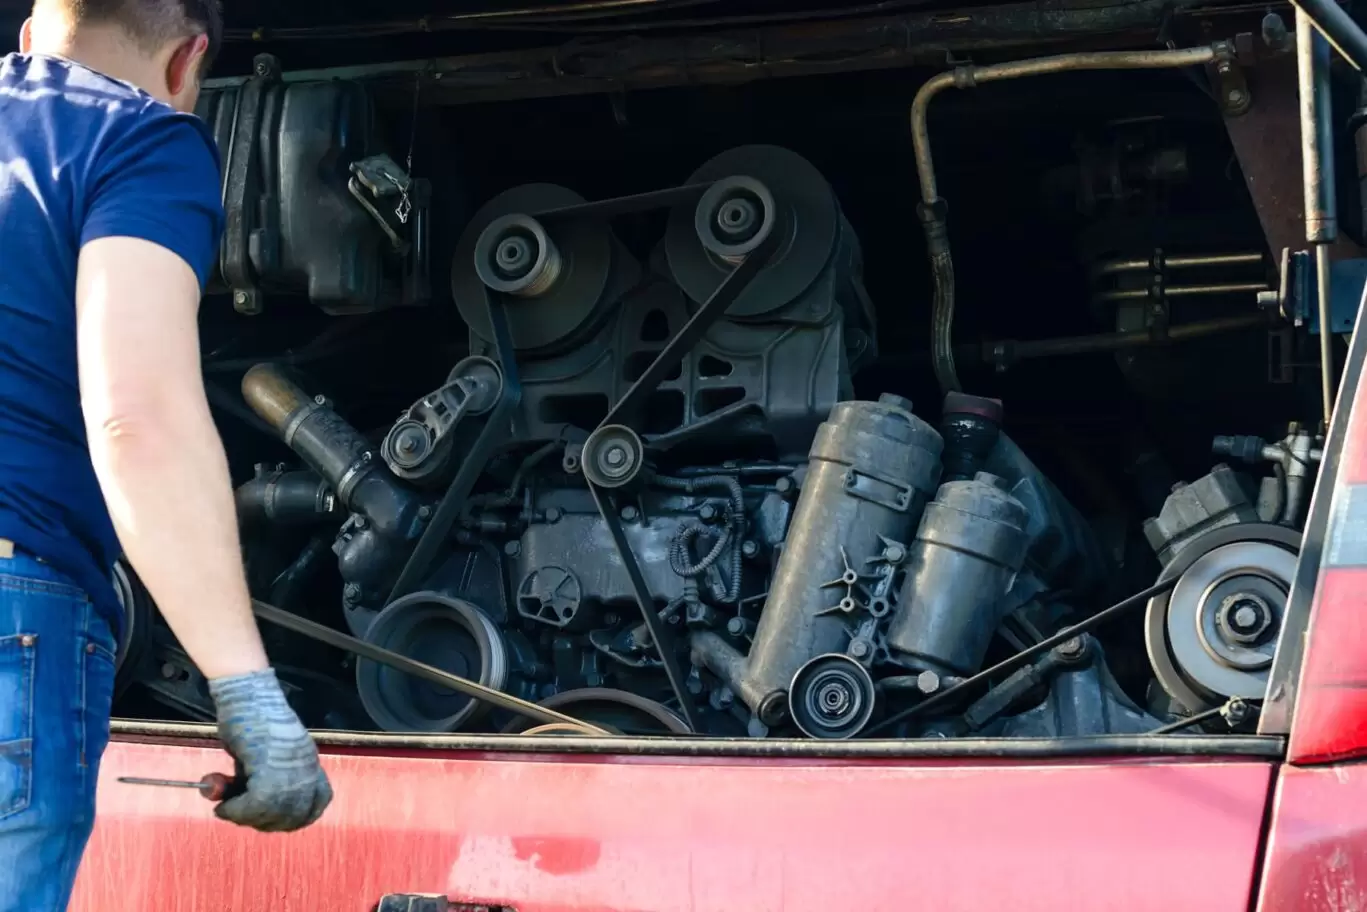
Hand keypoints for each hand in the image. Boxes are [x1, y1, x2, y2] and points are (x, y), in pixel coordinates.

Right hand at [208, 668, 332, 831]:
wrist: (247, 694)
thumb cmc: (251, 719)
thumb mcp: (263, 754)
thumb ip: (261, 777)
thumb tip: (245, 801)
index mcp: (309, 762)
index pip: (318, 801)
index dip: (296, 817)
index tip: (271, 819)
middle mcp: (305, 767)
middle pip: (295, 814)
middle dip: (267, 823)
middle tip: (242, 816)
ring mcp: (290, 768)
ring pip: (276, 813)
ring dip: (248, 818)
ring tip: (229, 809)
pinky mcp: (269, 767)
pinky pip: (257, 805)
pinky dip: (237, 811)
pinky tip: (224, 806)